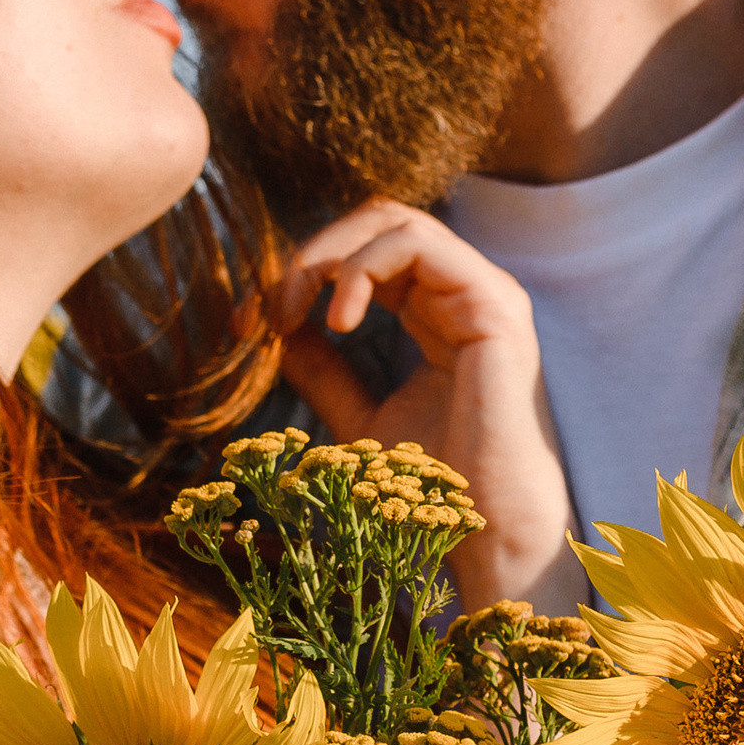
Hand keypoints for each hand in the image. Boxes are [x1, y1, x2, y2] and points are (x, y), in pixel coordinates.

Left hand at [268, 202, 576, 614]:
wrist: (487, 525)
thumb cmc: (434, 484)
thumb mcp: (358, 414)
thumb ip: (322, 369)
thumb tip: (275, 327)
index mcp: (437, 309)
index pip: (364, 252)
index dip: (302, 272)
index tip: (250, 322)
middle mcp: (463, 290)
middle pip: (376, 220)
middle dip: (309, 253)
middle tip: (269, 310)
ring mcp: (483, 289)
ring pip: (393, 219)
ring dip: (326, 257)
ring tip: (296, 315)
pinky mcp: (493, 300)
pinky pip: (416, 243)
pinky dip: (360, 269)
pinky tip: (339, 322)